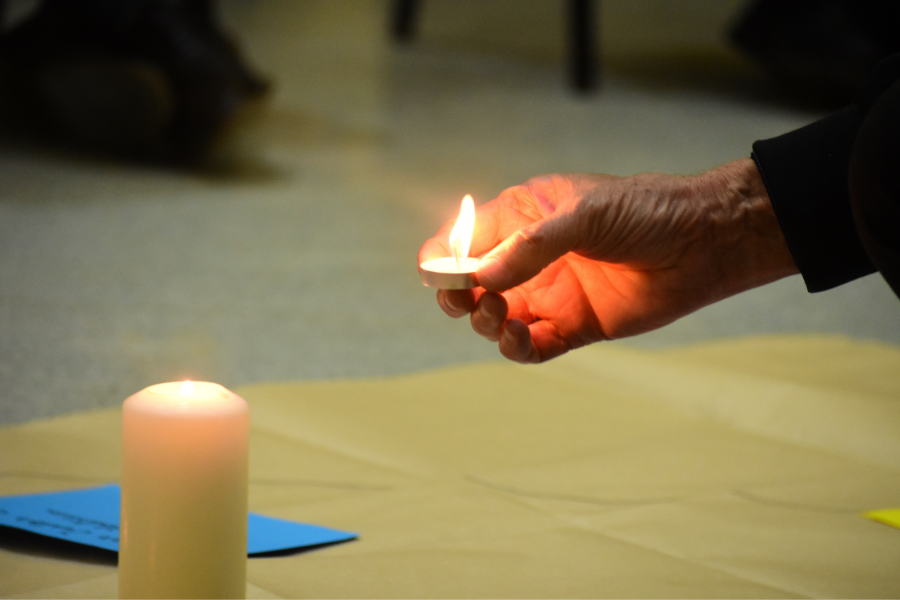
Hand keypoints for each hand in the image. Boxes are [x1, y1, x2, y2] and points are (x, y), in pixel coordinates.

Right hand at [418, 159, 797, 362]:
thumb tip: (482, 277)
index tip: (438, 275)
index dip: (443, 257)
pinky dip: (515, 348)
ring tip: (499, 313)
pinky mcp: (571, 327)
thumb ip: (531, 246)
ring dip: (485, 321)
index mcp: (522, 218)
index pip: (464, 238)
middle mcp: (528, 259)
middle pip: (470, 284)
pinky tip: (518, 337)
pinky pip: (530, 346)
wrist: (703, 242)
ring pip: (494, 319)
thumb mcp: (585, 213)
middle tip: (466, 299)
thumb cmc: (646, 211)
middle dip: (457, 295)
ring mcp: (548, 294)